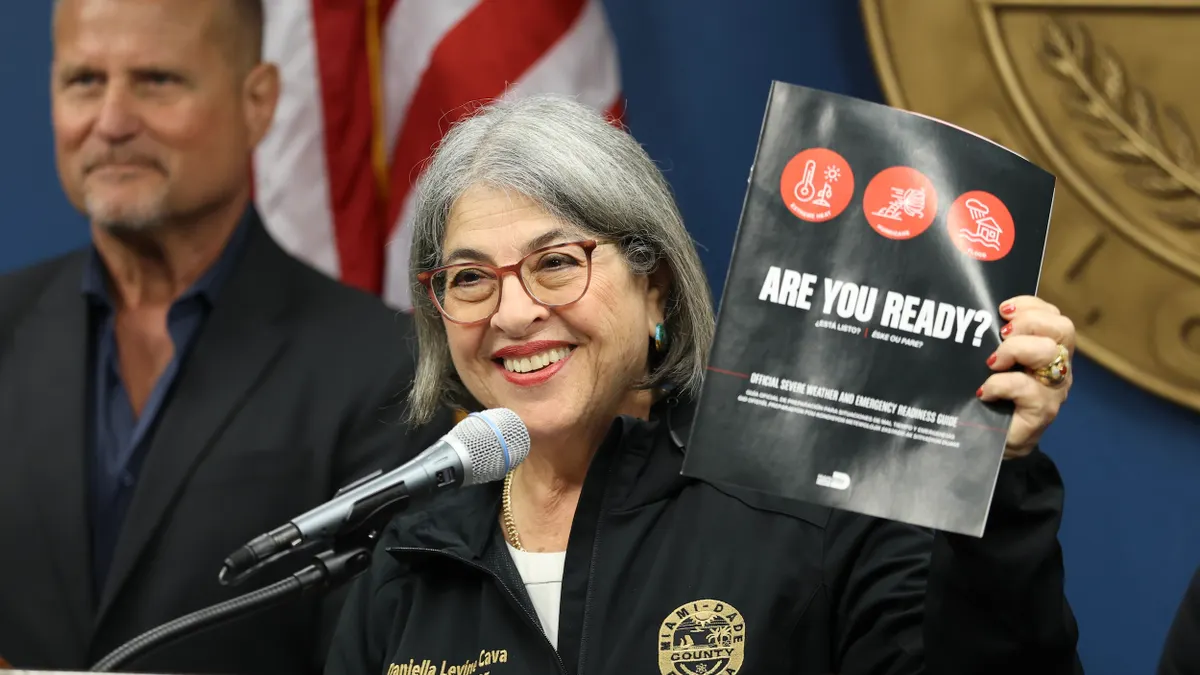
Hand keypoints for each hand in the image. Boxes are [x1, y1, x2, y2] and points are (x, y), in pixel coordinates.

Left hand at [977, 296, 1074, 458]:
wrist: (992, 443)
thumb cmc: (992, 398)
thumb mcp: (995, 365)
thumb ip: (995, 343)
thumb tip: (975, 317)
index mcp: (1049, 350)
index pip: (1054, 316)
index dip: (1031, 306)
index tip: (1003, 309)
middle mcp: (1058, 368)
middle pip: (1062, 329)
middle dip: (1029, 322)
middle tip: (1002, 334)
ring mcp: (1054, 391)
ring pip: (1049, 353)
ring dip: (1016, 349)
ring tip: (992, 361)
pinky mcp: (1042, 412)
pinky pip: (1027, 388)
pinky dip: (1000, 384)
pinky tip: (985, 392)